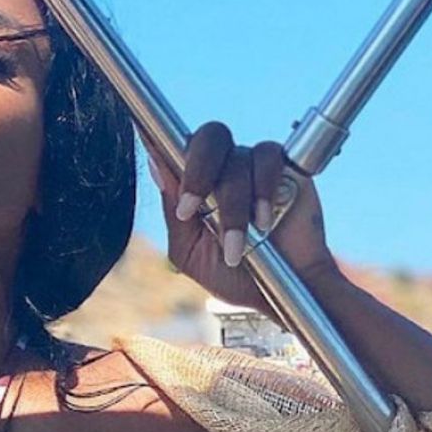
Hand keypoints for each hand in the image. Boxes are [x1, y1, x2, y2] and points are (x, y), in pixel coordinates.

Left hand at [145, 122, 340, 312]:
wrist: (282, 294)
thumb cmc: (233, 274)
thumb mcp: (191, 252)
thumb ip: (173, 212)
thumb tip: (156, 165)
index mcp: (194, 184)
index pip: (173, 147)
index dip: (158, 136)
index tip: (144, 137)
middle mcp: (222, 168)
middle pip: (207, 138)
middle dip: (196, 173)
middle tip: (190, 210)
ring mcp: (253, 166)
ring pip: (237, 158)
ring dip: (233, 206)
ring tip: (237, 245)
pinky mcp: (287, 168)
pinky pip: (269, 156)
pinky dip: (263, 189)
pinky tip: (264, 220)